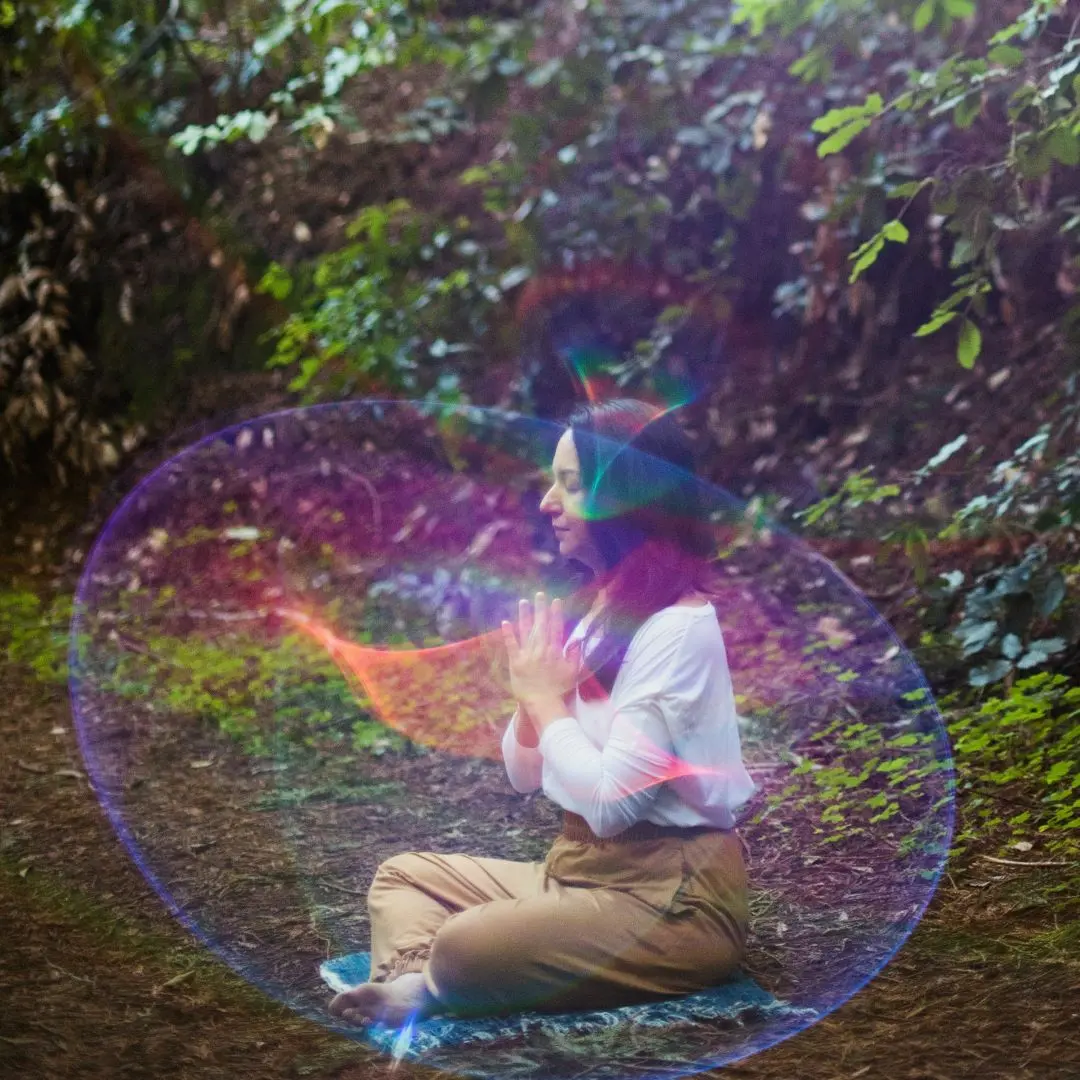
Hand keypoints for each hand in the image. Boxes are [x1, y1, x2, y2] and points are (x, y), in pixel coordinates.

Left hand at [502, 592, 580, 708]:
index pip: (556, 628)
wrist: (543, 703)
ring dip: (525, 615)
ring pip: (526, 631)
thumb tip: (577, 639)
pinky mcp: (515, 662)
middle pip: (541, 625)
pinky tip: (505, 622)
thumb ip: (574, 654)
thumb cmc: (559, 689)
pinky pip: (511, 645)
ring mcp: (527, 655)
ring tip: (523, 602)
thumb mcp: (572, 672)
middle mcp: (541, 650)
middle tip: (539, 594)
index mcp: (555, 651)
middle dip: (540, 609)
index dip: (556, 613)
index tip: (556, 600)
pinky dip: (508, 633)